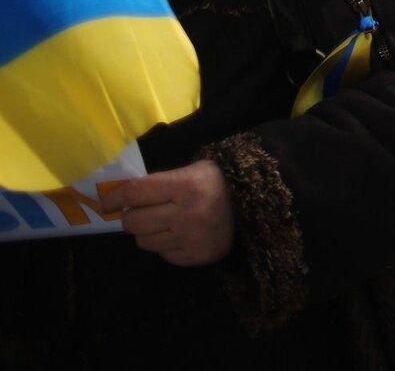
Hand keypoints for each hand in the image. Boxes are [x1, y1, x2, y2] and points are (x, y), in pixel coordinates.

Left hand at [107, 160, 234, 266]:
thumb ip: (159, 183)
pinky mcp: (196, 257)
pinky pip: (163, 254)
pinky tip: (180, 234)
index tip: (106, 204)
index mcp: (186, 185)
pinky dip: (166, 245)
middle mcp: (187, 214)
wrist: (255, 203)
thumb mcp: (191, 171)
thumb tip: (121, 198)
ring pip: (144, 241)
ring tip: (163, 223)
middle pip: (134, 222)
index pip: (135, 193)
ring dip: (147, 232)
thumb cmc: (217, 182)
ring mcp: (191, 238)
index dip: (115, 198)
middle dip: (131, 217)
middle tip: (139, 212)